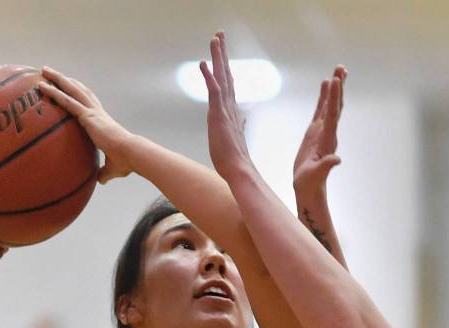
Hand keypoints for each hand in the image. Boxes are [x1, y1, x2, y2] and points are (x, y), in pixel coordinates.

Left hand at [37, 67, 134, 183]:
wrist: (131, 154)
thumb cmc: (126, 162)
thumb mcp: (113, 168)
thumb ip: (105, 172)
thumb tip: (100, 180)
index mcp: (102, 121)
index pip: (89, 102)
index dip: (80, 92)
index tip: (71, 85)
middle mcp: (97, 112)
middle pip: (78, 90)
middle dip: (65, 80)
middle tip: (51, 73)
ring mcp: (92, 112)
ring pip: (72, 90)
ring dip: (57, 79)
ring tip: (44, 70)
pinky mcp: (88, 116)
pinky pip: (67, 101)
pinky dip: (55, 92)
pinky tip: (43, 86)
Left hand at [199, 32, 255, 182]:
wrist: (239, 170)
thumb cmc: (235, 158)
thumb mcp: (235, 137)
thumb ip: (240, 125)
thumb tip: (244, 119)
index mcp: (232, 111)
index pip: (228, 83)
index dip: (225, 66)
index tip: (222, 52)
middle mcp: (230, 106)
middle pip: (226, 74)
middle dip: (222, 54)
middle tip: (219, 35)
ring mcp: (225, 109)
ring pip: (222, 77)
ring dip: (218, 57)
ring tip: (215, 39)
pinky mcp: (219, 115)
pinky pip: (214, 91)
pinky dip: (209, 76)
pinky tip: (204, 63)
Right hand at [293, 66, 345, 194]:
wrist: (309, 188)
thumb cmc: (310, 183)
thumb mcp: (316, 175)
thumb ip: (326, 167)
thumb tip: (337, 159)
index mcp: (327, 139)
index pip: (332, 114)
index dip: (333, 97)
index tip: (335, 80)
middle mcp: (328, 132)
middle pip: (336, 105)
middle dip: (339, 87)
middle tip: (341, 68)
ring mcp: (322, 131)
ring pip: (330, 105)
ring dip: (334, 88)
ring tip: (338, 71)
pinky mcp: (315, 133)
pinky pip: (320, 110)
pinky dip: (323, 96)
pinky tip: (325, 84)